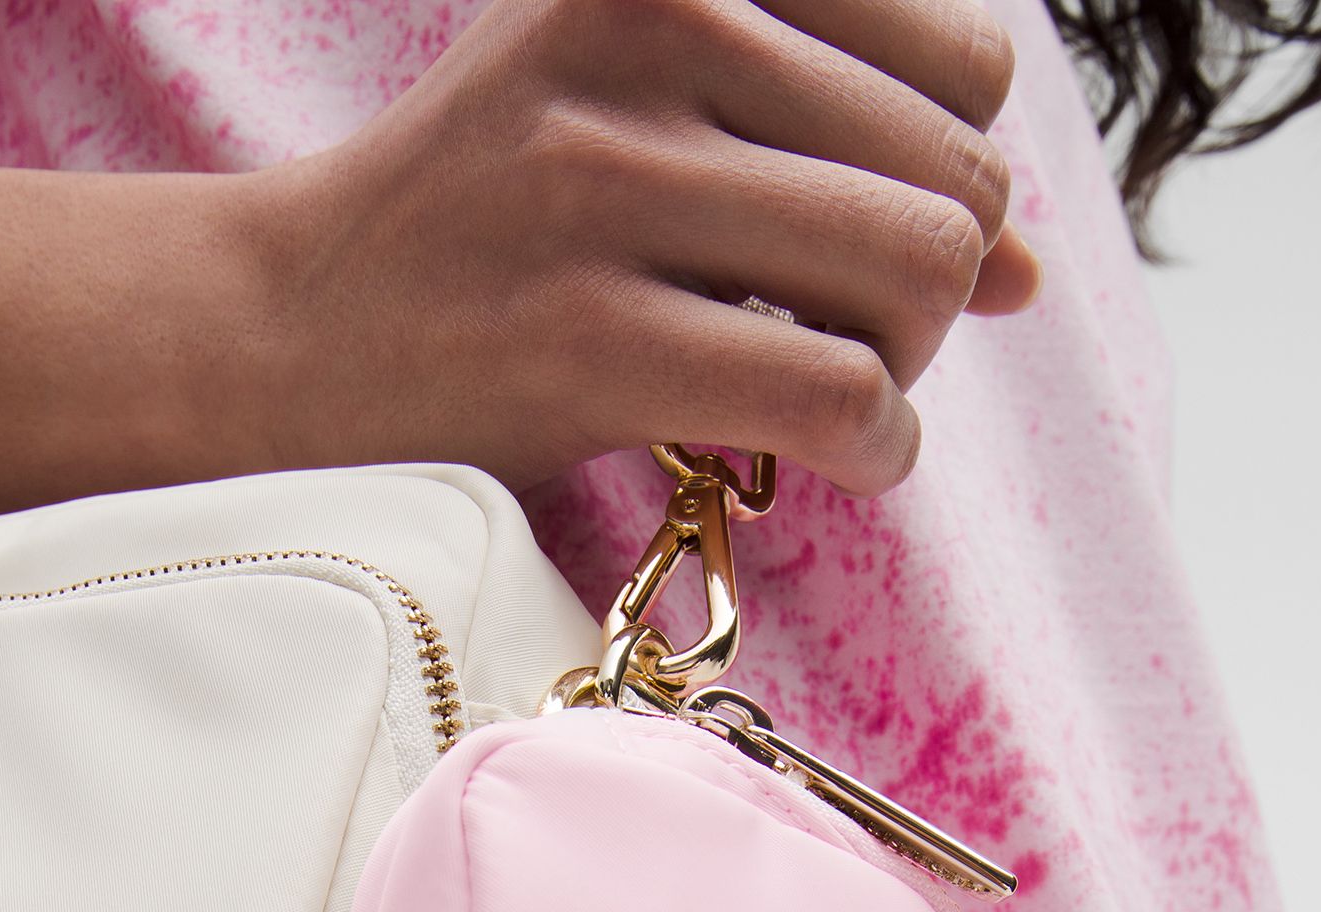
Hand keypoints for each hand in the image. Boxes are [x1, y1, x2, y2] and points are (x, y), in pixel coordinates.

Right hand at [253, 0, 1041, 496]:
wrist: (286, 329)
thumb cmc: (486, 225)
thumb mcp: (642, 114)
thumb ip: (834, 153)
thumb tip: (1035, 270)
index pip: (964, 58)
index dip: (947, 175)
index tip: (864, 232)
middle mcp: (652, 25)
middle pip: (956, 179)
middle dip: (931, 288)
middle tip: (843, 335)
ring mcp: (612, 180)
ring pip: (917, 276)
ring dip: (905, 369)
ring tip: (833, 393)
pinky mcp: (588, 335)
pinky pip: (838, 395)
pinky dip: (874, 448)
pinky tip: (832, 459)